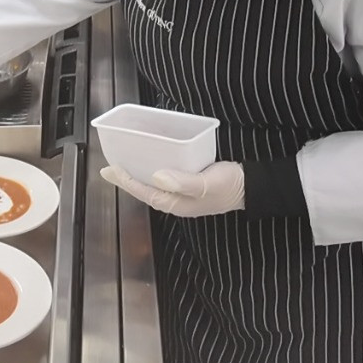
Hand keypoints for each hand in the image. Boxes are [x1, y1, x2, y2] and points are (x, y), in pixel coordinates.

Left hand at [100, 162, 244, 216]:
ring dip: (138, 174)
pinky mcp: (188, 184)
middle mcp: (175, 200)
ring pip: (153, 184)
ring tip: (125, 162)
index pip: (144, 192)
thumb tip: (157, 177)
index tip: (110, 169)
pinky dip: (153, 169)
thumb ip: (184, 181)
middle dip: (127, 179)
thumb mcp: (207, 183)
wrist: (251, 186)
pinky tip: (150, 159)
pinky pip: (164, 178)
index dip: (125, 181)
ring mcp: (182, 194)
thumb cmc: (229, 186)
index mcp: (176, 203)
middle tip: (110, 166)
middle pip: (145, 189)